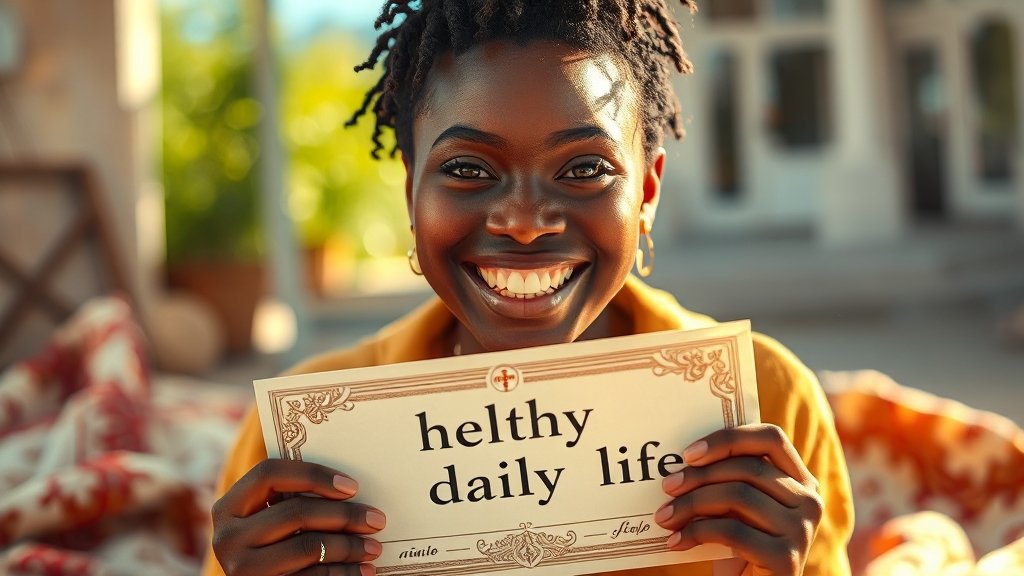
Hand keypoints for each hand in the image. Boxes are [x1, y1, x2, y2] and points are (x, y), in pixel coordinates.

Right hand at [212, 459, 385, 575]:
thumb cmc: (274, 544)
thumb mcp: (271, 519)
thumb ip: (293, 499)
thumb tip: (350, 487)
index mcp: (228, 507)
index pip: (268, 474)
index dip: (313, 475)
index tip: (352, 486)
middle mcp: (227, 538)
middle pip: (296, 512)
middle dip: (344, 515)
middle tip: (376, 519)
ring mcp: (242, 569)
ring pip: (308, 546)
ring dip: (349, 546)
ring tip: (374, 547)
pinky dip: (344, 572)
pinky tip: (364, 570)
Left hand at [654, 424, 823, 575]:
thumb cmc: (740, 547)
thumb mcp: (737, 508)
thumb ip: (727, 480)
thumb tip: (682, 460)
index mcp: (801, 481)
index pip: (771, 438)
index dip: (729, 439)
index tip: (689, 453)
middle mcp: (810, 502)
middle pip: (747, 468)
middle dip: (699, 475)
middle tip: (667, 486)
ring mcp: (801, 531)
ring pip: (738, 496)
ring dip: (691, 504)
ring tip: (665, 517)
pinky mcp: (787, 559)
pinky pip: (732, 531)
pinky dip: (696, 532)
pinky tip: (676, 541)